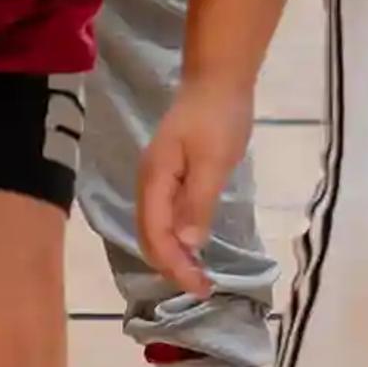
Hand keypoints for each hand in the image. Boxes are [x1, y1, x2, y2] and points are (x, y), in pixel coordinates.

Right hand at [137, 75, 254, 297]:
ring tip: (198, 274)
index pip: (156, 236)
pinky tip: (195, 245)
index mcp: (154, 180)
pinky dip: (178, 237)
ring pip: (156, 228)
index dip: (175, 266)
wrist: (218, 78)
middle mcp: (149, 183)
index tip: (201, 288)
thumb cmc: (218, 117)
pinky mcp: (172, 174)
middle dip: (172, 266)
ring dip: (174, 254)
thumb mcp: (213, 160)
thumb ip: (198, 202)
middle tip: (202, 288)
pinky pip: (167, 215)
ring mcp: (158, 178)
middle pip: (150, 236)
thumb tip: (187, 244)